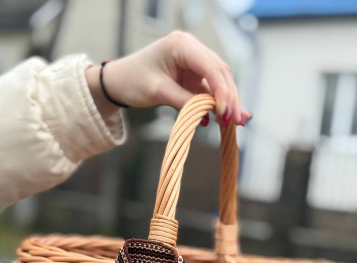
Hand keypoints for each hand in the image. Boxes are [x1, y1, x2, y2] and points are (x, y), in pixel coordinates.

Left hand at [86, 32, 250, 125]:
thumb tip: (210, 115)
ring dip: (228, 102)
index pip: (211, 67)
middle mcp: (191, 49)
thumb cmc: (132, 81)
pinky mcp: (193, 75)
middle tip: (238, 121)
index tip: (227, 113)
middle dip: (231, 98)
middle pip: (220, 73)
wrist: (118, 82)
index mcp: (182, 45)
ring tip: (237, 122)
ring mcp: (193, 61)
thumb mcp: (158, 92)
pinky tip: (227, 117)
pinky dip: (218, 103)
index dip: (223, 91)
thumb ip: (185, 101)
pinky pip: (210, 89)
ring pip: (219, 81)